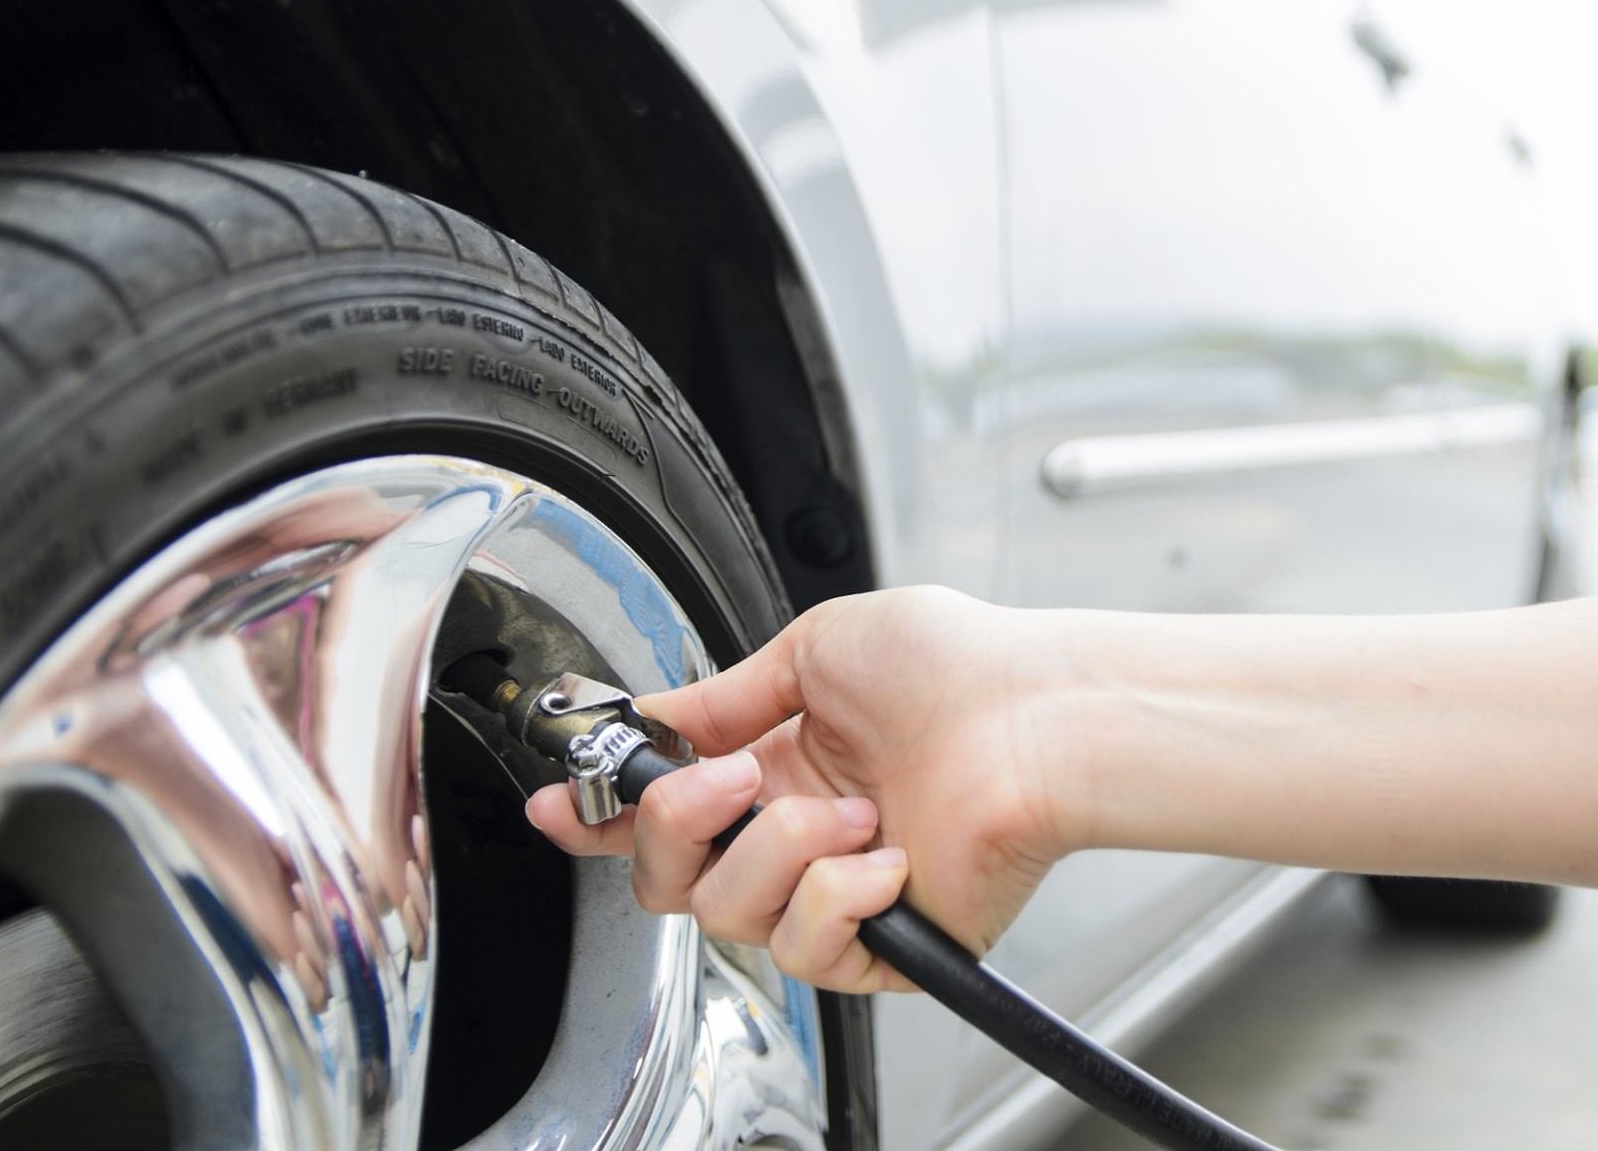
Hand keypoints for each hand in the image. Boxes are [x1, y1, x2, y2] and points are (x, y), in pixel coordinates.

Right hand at [527, 586, 1074, 991]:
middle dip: (675, 825)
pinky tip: (887, 855)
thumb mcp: (814, 649)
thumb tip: (656, 717)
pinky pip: (806, 948)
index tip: (561, 806)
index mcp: (776, 766)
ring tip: (851, 807)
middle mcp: (798, 834)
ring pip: (729, 912)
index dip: (601, 817)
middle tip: (732, 777)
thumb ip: (721, 696)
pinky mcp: (882, 947)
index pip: (668, 813)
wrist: (1037, 713)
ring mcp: (837, 892)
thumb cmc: (959, 668)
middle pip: (670, 879)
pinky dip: (839, 893)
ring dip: (781, 846)